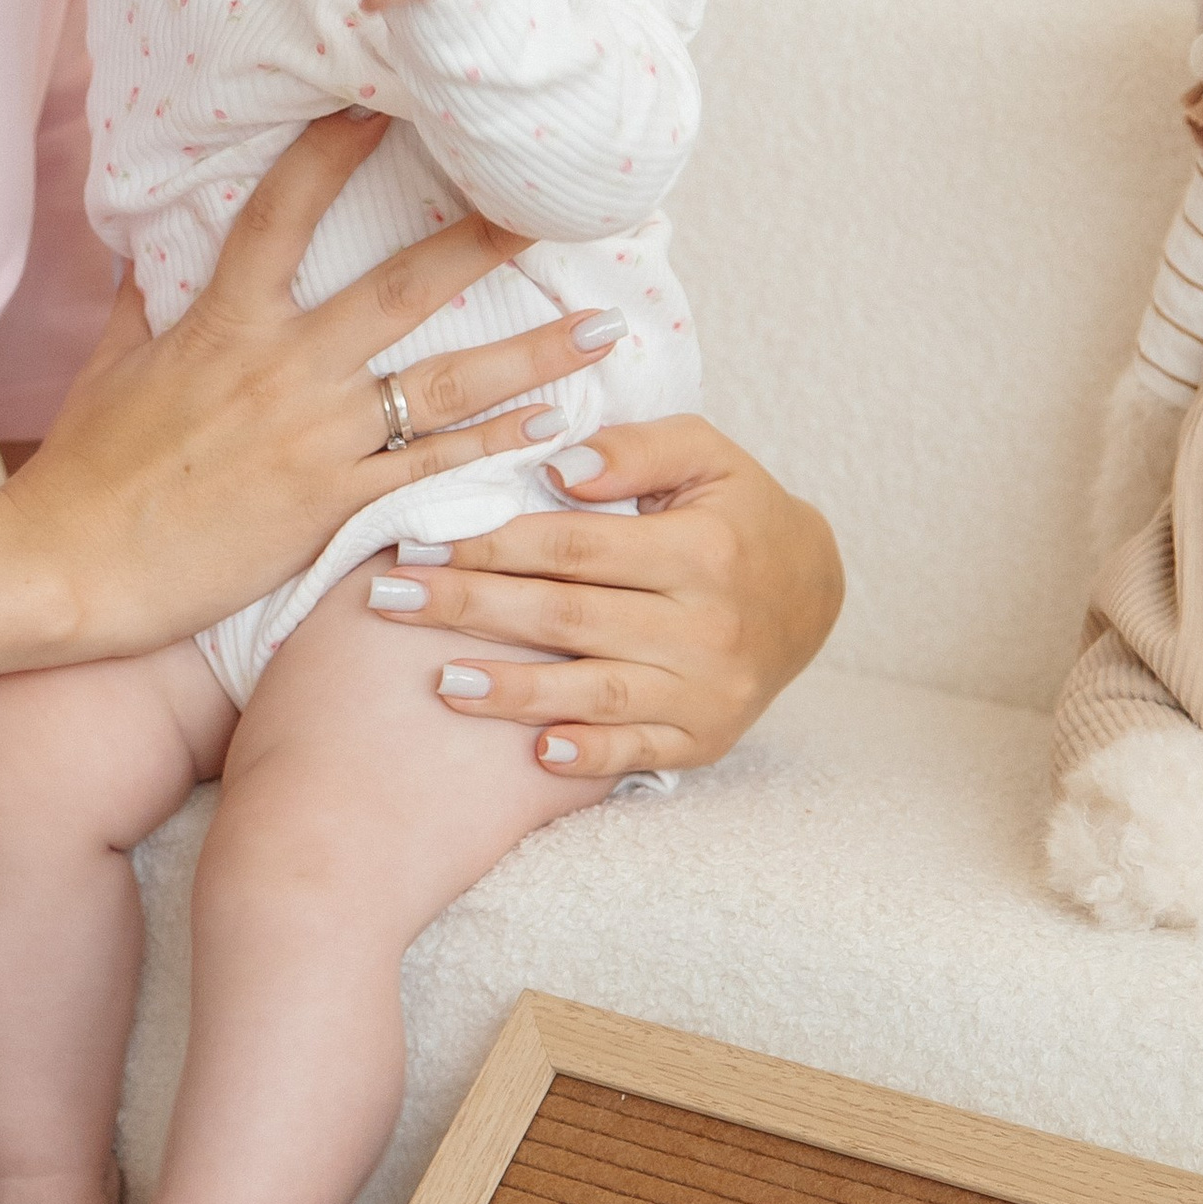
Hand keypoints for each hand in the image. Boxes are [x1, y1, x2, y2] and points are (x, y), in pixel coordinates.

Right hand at [3, 110, 613, 662]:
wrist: (70, 568)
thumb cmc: (83, 471)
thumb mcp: (109, 366)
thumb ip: (141, 300)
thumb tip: (146, 245)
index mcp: (223, 320)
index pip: (283, 209)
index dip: (332, 149)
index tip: (380, 105)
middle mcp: (282, 367)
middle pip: (403, 287)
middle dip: (484, 242)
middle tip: (551, 207)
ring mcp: (316, 439)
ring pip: (445, 385)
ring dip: (532, 356)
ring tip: (602, 331)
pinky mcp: (332, 507)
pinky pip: (433, 471)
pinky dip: (497, 448)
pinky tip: (553, 426)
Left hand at [365, 415, 843, 781]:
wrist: (812, 592)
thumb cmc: (738, 511)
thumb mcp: (707, 453)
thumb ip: (634, 448)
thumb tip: (558, 465)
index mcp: (702, 549)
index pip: (575, 548)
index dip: (493, 544)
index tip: (420, 538)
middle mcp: (708, 626)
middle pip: (569, 619)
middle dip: (471, 608)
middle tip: (390, 599)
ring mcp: (709, 691)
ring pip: (595, 694)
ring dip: (513, 690)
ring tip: (439, 680)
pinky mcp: (706, 738)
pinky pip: (639, 752)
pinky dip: (588, 755)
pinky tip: (533, 751)